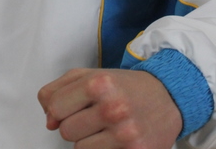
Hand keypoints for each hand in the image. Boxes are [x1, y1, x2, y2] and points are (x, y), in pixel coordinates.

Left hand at [38, 68, 181, 148]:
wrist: (167, 97)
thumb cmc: (123, 86)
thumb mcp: (89, 75)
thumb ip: (58, 90)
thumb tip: (48, 121)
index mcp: (98, 83)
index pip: (54, 107)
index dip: (59, 109)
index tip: (71, 106)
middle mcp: (112, 108)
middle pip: (66, 131)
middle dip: (75, 124)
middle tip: (93, 115)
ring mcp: (125, 134)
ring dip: (88, 140)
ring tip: (105, 127)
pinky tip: (116, 138)